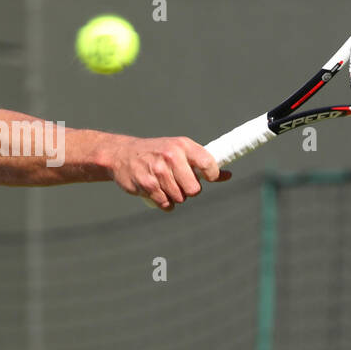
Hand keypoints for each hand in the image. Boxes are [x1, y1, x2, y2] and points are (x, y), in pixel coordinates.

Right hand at [108, 137, 229, 210]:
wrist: (122, 154)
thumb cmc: (157, 153)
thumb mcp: (180, 151)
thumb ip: (202, 163)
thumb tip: (227, 175)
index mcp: (183, 145)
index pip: (208, 164)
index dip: (211, 175)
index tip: (206, 177)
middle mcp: (171, 156)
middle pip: (194, 190)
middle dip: (189, 190)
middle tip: (180, 183)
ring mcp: (158, 170)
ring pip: (179, 198)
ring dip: (174, 196)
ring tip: (165, 185)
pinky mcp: (147, 184)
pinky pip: (165, 204)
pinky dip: (164, 202)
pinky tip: (157, 191)